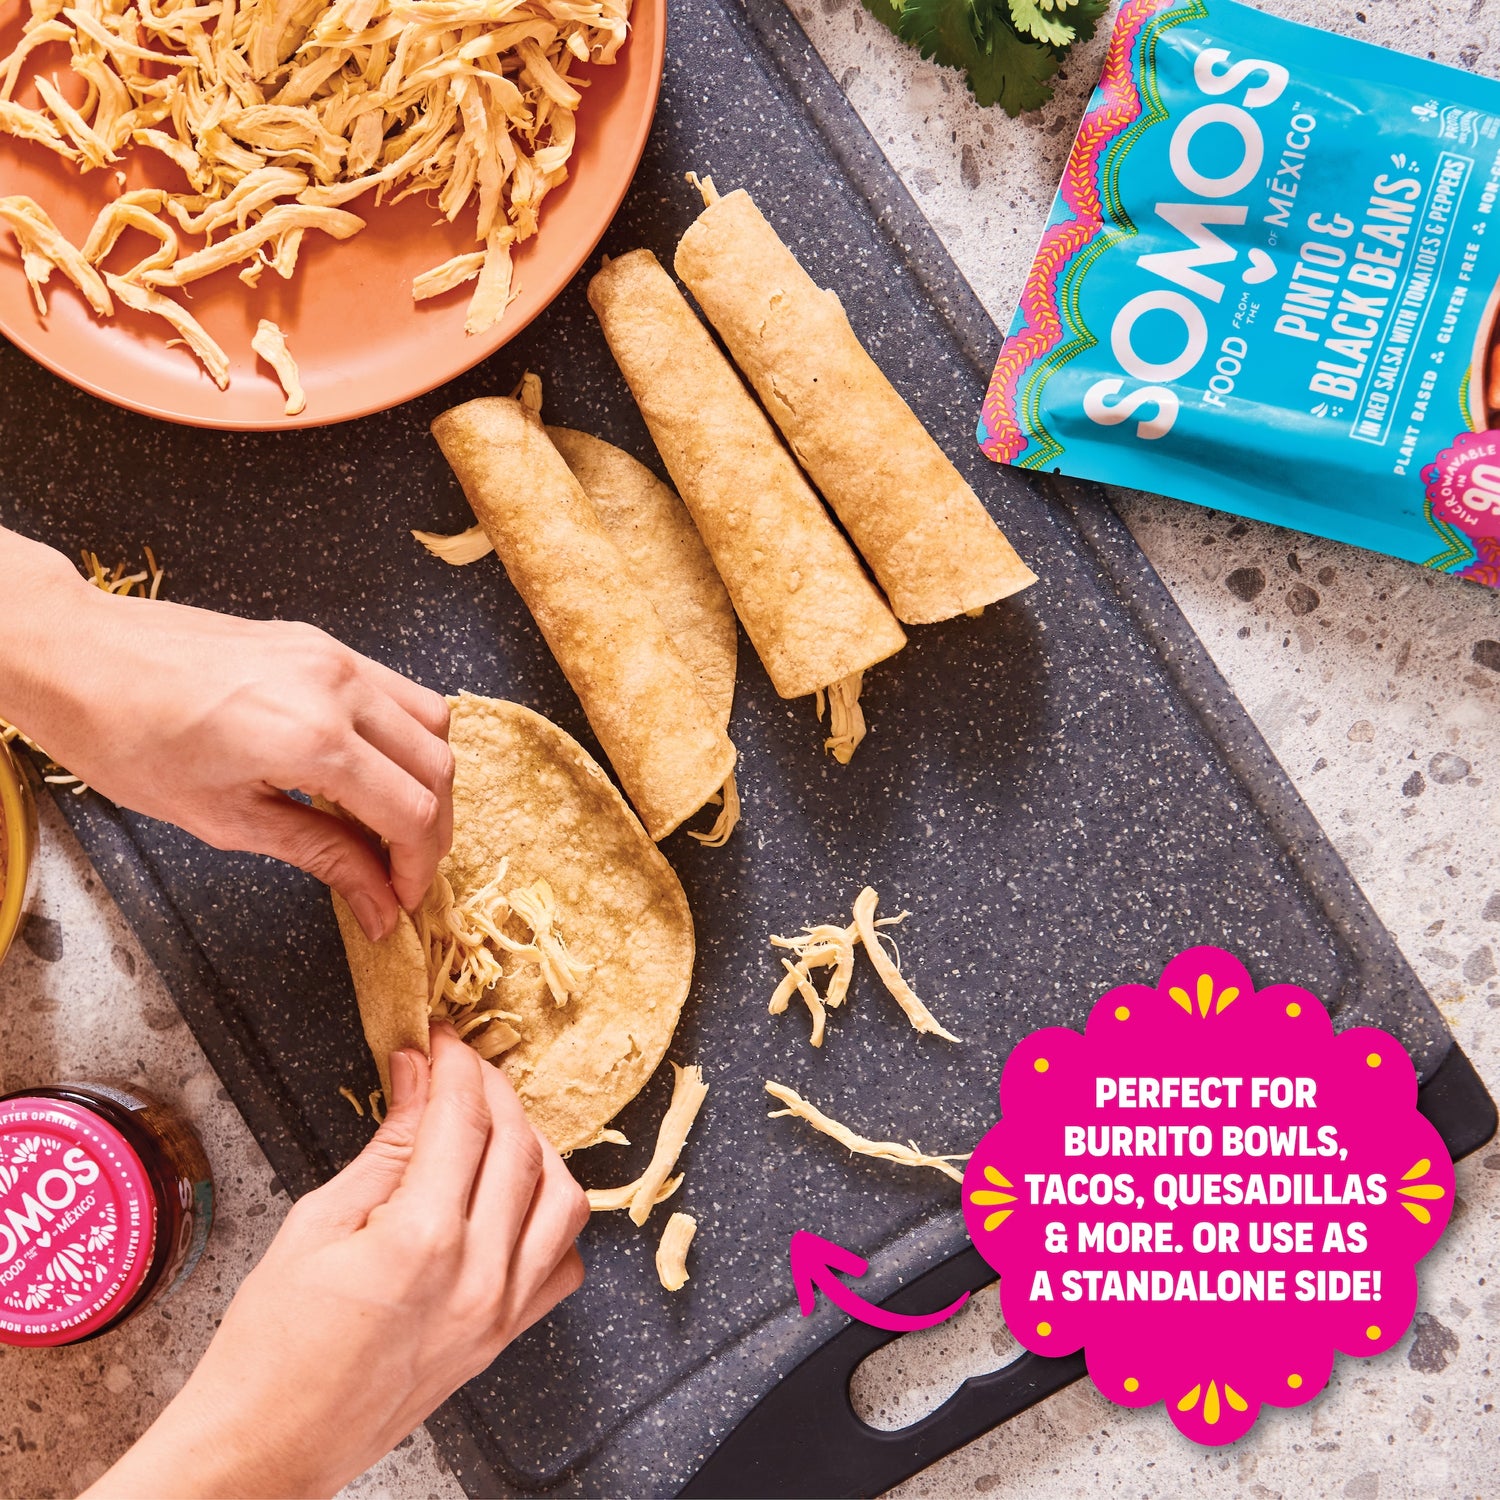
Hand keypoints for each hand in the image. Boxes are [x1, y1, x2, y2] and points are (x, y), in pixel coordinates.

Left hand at [0, 528, 451, 938]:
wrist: (79, 656)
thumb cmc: (128, 740)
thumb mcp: (225, 820)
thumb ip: (322, 856)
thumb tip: (379, 903)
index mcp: (313, 738)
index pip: (410, 811)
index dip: (417, 866)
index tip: (402, 900)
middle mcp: (339, 688)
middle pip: (436, 767)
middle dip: (431, 829)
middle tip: (403, 871)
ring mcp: (335, 656)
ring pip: (432, 722)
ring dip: (427, 777)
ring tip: (391, 820)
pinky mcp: (322, 643)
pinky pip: (397, 690)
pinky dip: (404, 735)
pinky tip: (369, 768)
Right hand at [87, 1026, 590, 1498]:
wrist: (266, 1445)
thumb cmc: (271, 1347)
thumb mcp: (317, 1223)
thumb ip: (386, 1146)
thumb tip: (418, 1078)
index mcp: (423, 1240)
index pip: (464, 1119)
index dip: (456, 1066)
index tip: (442, 1042)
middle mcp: (479, 1276)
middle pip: (518, 1146)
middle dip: (492, 1091)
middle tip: (460, 1069)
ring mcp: (500, 1312)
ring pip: (561, 1198)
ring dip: (533, 1146)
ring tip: (490, 1126)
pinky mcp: (504, 1339)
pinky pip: (562, 1263)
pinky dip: (551, 1219)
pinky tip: (514, 1200)